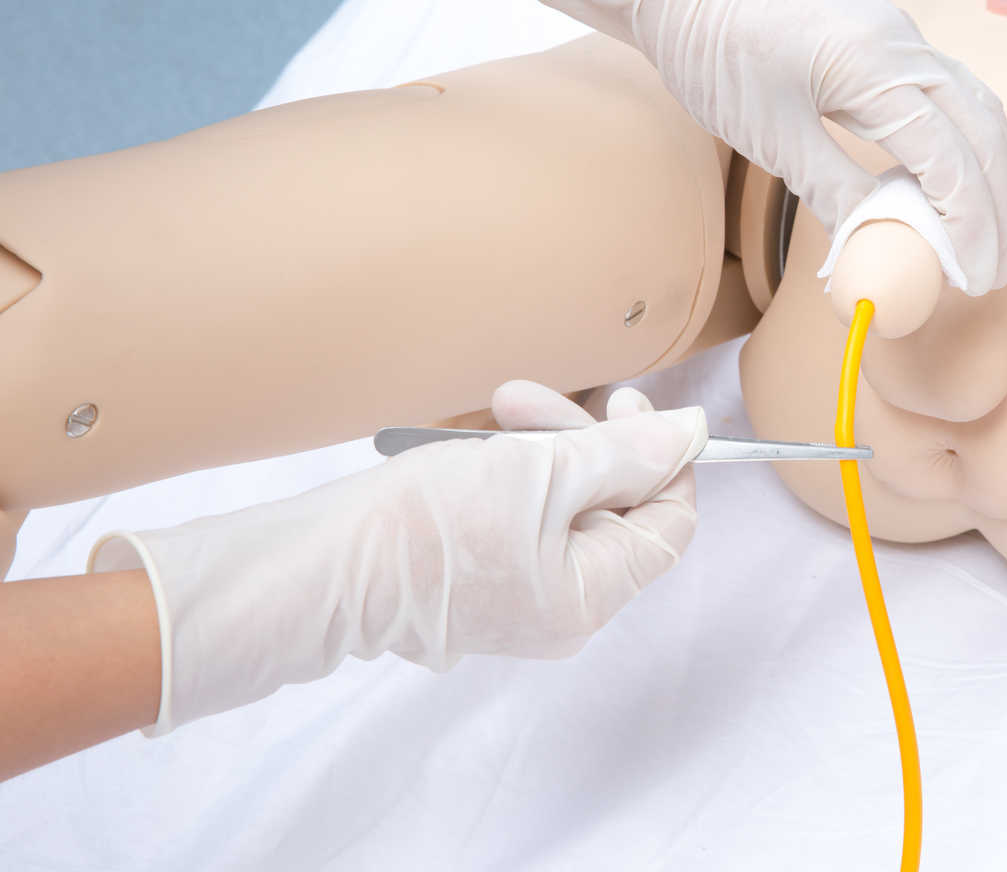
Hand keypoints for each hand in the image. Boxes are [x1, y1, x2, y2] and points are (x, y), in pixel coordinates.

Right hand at [90, 382, 704, 733]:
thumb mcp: (540, 472)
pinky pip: (518, 517)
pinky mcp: (473, 578)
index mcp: (590, 596)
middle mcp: (561, 609)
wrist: (311, 567)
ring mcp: (515, 597)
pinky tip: (472, 444)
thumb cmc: (424, 526)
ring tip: (497, 405)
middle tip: (536, 397)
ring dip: (540, 447)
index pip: (669, 525)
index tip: (629, 405)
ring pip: (562, 505)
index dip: (665, 461)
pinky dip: (507, 473)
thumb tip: (694, 432)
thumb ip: (625, 454)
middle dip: (583, 442)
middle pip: (612, 510)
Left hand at [471, 0, 1006, 294]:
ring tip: (997, 236)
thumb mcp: (770, 133)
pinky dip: (969, 146)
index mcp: (874, 64)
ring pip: (977, 109)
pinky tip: (962, 184)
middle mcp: (904, 43)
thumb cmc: (716, 52)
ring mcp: (902, 35)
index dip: (971, 223)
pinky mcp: (889, 39)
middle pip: (983, 131)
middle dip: (1000, 206)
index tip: (976, 277)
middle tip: (999, 269)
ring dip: (994, 176)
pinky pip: (952, 94)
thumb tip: (874, 246)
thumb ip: (833, 188)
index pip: (950, 156)